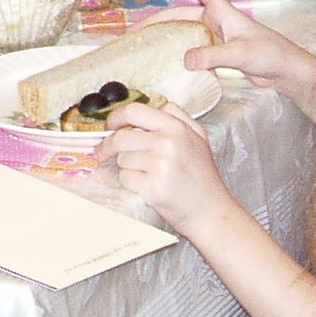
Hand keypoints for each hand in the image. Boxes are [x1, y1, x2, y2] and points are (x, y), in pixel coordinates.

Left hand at [105, 102, 236, 238]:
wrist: (211, 211)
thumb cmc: (202, 176)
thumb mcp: (198, 137)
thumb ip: (176, 116)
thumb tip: (149, 105)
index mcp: (177, 128)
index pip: (134, 111)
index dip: (116, 117)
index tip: (109, 125)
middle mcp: (169, 143)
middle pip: (121, 137)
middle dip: (108, 146)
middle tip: (104, 152)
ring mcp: (161, 166)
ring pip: (122, 160)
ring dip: (127, 167)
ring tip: (147, 174)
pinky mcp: (153, 188)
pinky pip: (125, 178)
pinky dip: (131, 183)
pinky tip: (147, 186)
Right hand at [152, 0, 315, 120]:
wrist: (287, 73)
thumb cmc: (271, 54)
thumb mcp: (241, 54)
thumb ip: (214, 55)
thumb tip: (185, 59)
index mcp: (224, 12)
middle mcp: (218, 22)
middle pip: (183, 13)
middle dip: (159, 18)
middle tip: (136, 29)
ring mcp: (217, 38)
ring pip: (185, 32)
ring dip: (167, 36)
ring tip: (144, 45)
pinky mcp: (219, 54)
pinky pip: (193, 49)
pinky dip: (178, 53)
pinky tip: (166, 62)